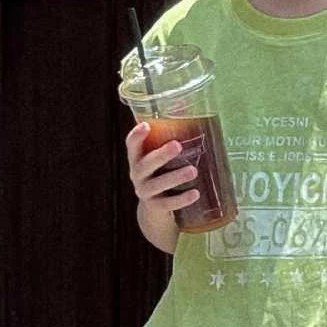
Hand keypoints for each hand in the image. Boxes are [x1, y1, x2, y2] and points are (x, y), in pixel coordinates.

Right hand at [126, 122, 199, 251]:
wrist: (155, 212)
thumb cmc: (162, 176)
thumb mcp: (162, 161)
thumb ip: (171, 142)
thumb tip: (193, 113)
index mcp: (138, 159)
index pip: (132, 145)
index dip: (137, 136)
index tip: (146, 125)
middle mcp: (137, 175)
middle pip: (145, 164)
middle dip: (161, 155)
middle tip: (177, 145)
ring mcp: (144, 192)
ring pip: (156, 185)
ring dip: (174, 177)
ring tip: (193, 171)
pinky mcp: (155, 208)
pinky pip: (167, 204)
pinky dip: (181, 199)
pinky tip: (195, 193)